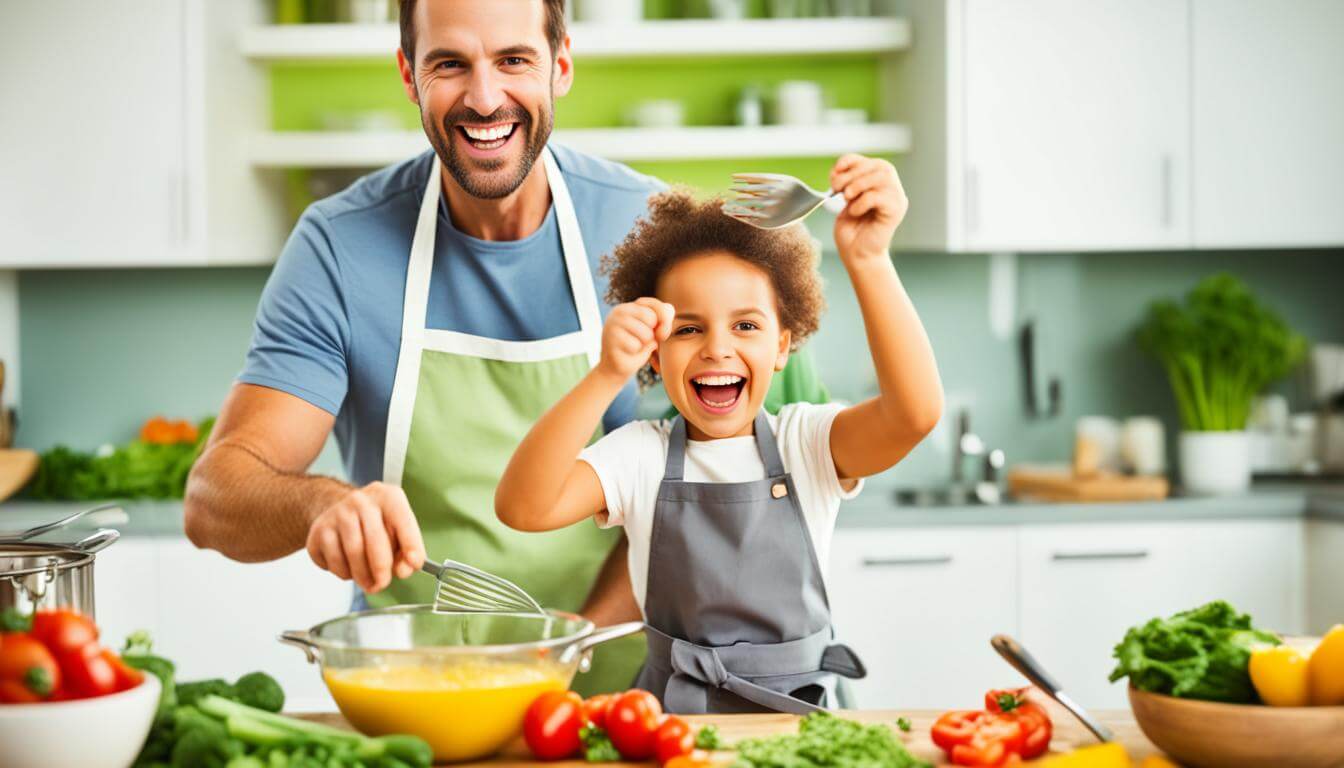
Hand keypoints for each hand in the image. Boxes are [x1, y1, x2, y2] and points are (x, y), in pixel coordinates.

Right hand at [305, 481, 425, 592]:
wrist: (340, 510)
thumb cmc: (376, 524)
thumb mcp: (398, 530)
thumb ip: (408, 550)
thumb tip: (404, 570)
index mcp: (388, 497)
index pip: (403, 521)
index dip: (411, 545)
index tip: (415, 563)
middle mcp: (361, 500)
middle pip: (375, 542)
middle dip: (382, 570)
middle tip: (383, 584)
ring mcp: (337, 513)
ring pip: (353, 554)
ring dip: (363, 576)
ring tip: (368, 581)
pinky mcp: (319, 530)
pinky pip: (334, 562)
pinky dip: (344, 573)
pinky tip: (349, 567)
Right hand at [598, 298, 673, 380]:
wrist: (616, 369)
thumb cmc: (638, 348)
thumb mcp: (654, 330)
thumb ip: (664, 318)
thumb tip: (662, 328)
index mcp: (630, 306)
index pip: (656, 305)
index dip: (663, 321)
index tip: (658, 332)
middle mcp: (619, 310)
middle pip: (652, 318)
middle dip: (652, 334)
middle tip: (641, 341)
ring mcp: (613, 324)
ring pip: (646, 333)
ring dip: (644, 345)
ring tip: (633, 347)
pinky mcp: (610, 339)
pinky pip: (635, 346)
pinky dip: (635, 353)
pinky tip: (626, 353)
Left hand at [829, 154, 908, 263]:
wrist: (857, 255)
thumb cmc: (852, 231)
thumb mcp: (845, 200)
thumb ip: (847, 182)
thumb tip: (839, 171)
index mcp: (881, 183)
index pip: (870, 161)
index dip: (850, 161)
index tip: (834, 173)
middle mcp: (893, 188)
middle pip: (878, 165)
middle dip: (852, 174)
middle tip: (837, 189)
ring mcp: (897, 199)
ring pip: (882, 177)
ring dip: (858, 184)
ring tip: (847, 198)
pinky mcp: (896, 211)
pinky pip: (879, 196)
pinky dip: (862, 201)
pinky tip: (855, 212)